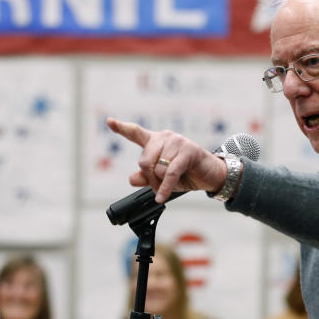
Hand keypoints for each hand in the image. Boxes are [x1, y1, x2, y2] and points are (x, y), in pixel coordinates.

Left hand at [106, 118, 227, 202]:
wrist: (210, 175)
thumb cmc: (185, 173)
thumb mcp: (161, 178)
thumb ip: (145, 177)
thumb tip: (132, 178)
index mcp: (156, 141)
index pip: (135, 133)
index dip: (121, 128)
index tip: (109, 121)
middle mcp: (165, 137)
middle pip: (143, 161)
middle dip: (150, 179)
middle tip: (160, 187)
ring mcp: (177, 141)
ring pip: (157, 169)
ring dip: (161, 184)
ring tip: (172, 184)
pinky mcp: (188, 150)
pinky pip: (169, 173)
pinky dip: (165, 187)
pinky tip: (162, 197)